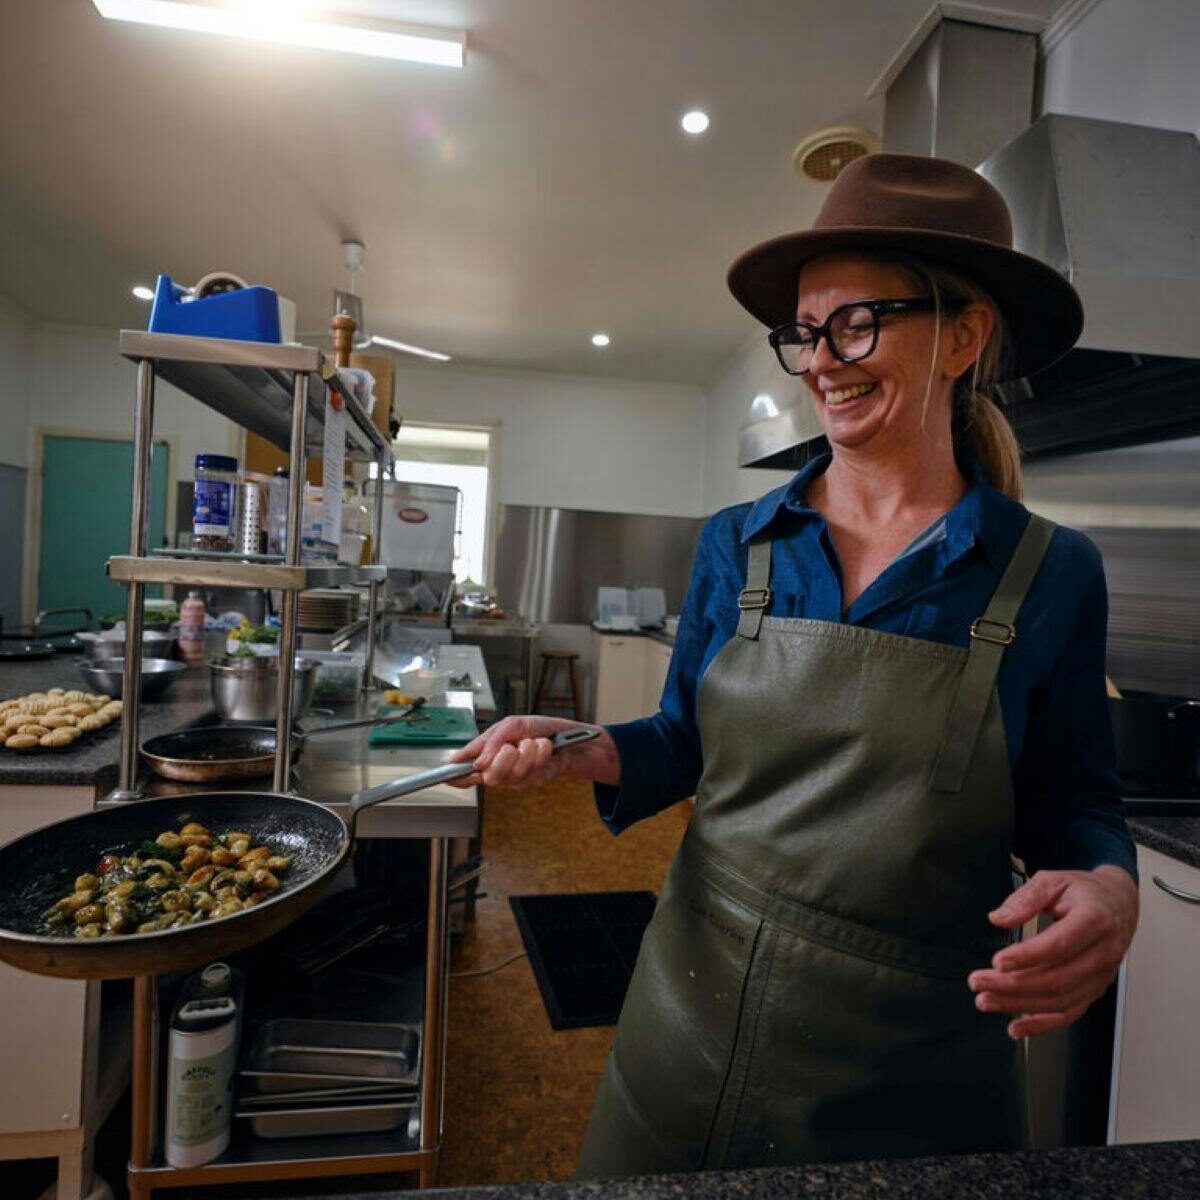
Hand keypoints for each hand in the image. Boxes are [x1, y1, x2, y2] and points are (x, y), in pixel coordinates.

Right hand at [445, 715, 619, 788]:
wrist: (567, 736)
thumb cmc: (537, 728)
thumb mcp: (511, 724)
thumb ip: (491, 740)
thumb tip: (478, 762)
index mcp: (487, 753)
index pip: (465, 769)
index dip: (456, 776)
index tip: (448, 777)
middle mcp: (498, 768)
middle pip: (489, 777)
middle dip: (502, 760)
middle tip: (511, 747)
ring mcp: (515, 777)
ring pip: (513, 774)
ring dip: (527, 752)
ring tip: (533, 742)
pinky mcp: (533, 781)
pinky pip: (533, 772)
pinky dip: (540, 754)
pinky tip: (544, 747)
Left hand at [968, 866, 1138, 1038]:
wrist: (1118, 904)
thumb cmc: (1084, 892)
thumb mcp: (1054, 880)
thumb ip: (1025, 897)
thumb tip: (998, 918)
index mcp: (1095, 920)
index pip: (1060, 945)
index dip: (1028, 956)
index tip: (997, 961)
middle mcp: (1103, 952)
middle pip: (1057, 978)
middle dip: (1013, 985)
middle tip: (979, 982)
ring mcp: (1101, 975)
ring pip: (1060, 999)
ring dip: (1021, 1005)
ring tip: (986, 1001)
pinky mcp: (1095, 989)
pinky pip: (1070, 1012)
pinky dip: (1042, 1024)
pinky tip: (1016, 1027)